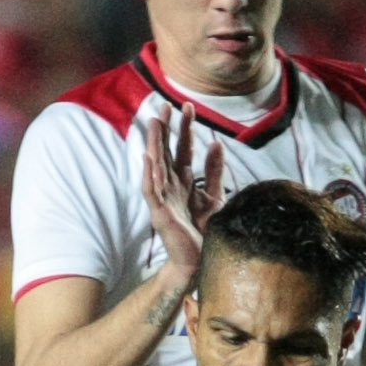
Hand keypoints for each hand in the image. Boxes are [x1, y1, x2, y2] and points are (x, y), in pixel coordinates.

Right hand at [141, 108, 225, 285]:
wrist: (200, 261)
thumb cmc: (205, 231)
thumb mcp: (214, 196)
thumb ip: (215, 171)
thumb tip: (216, 143)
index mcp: (184, 181)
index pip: (183, 149)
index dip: (184, 129)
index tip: (187, 107)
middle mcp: (171, 186)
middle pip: (166, 152)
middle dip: (165, 129)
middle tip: (165, 104)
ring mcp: (163, 199)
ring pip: (155, 166)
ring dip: (154, 144)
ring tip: (154, 123)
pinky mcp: (160, 214)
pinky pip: (152, 191)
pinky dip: (150, 175)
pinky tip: (149, 159)